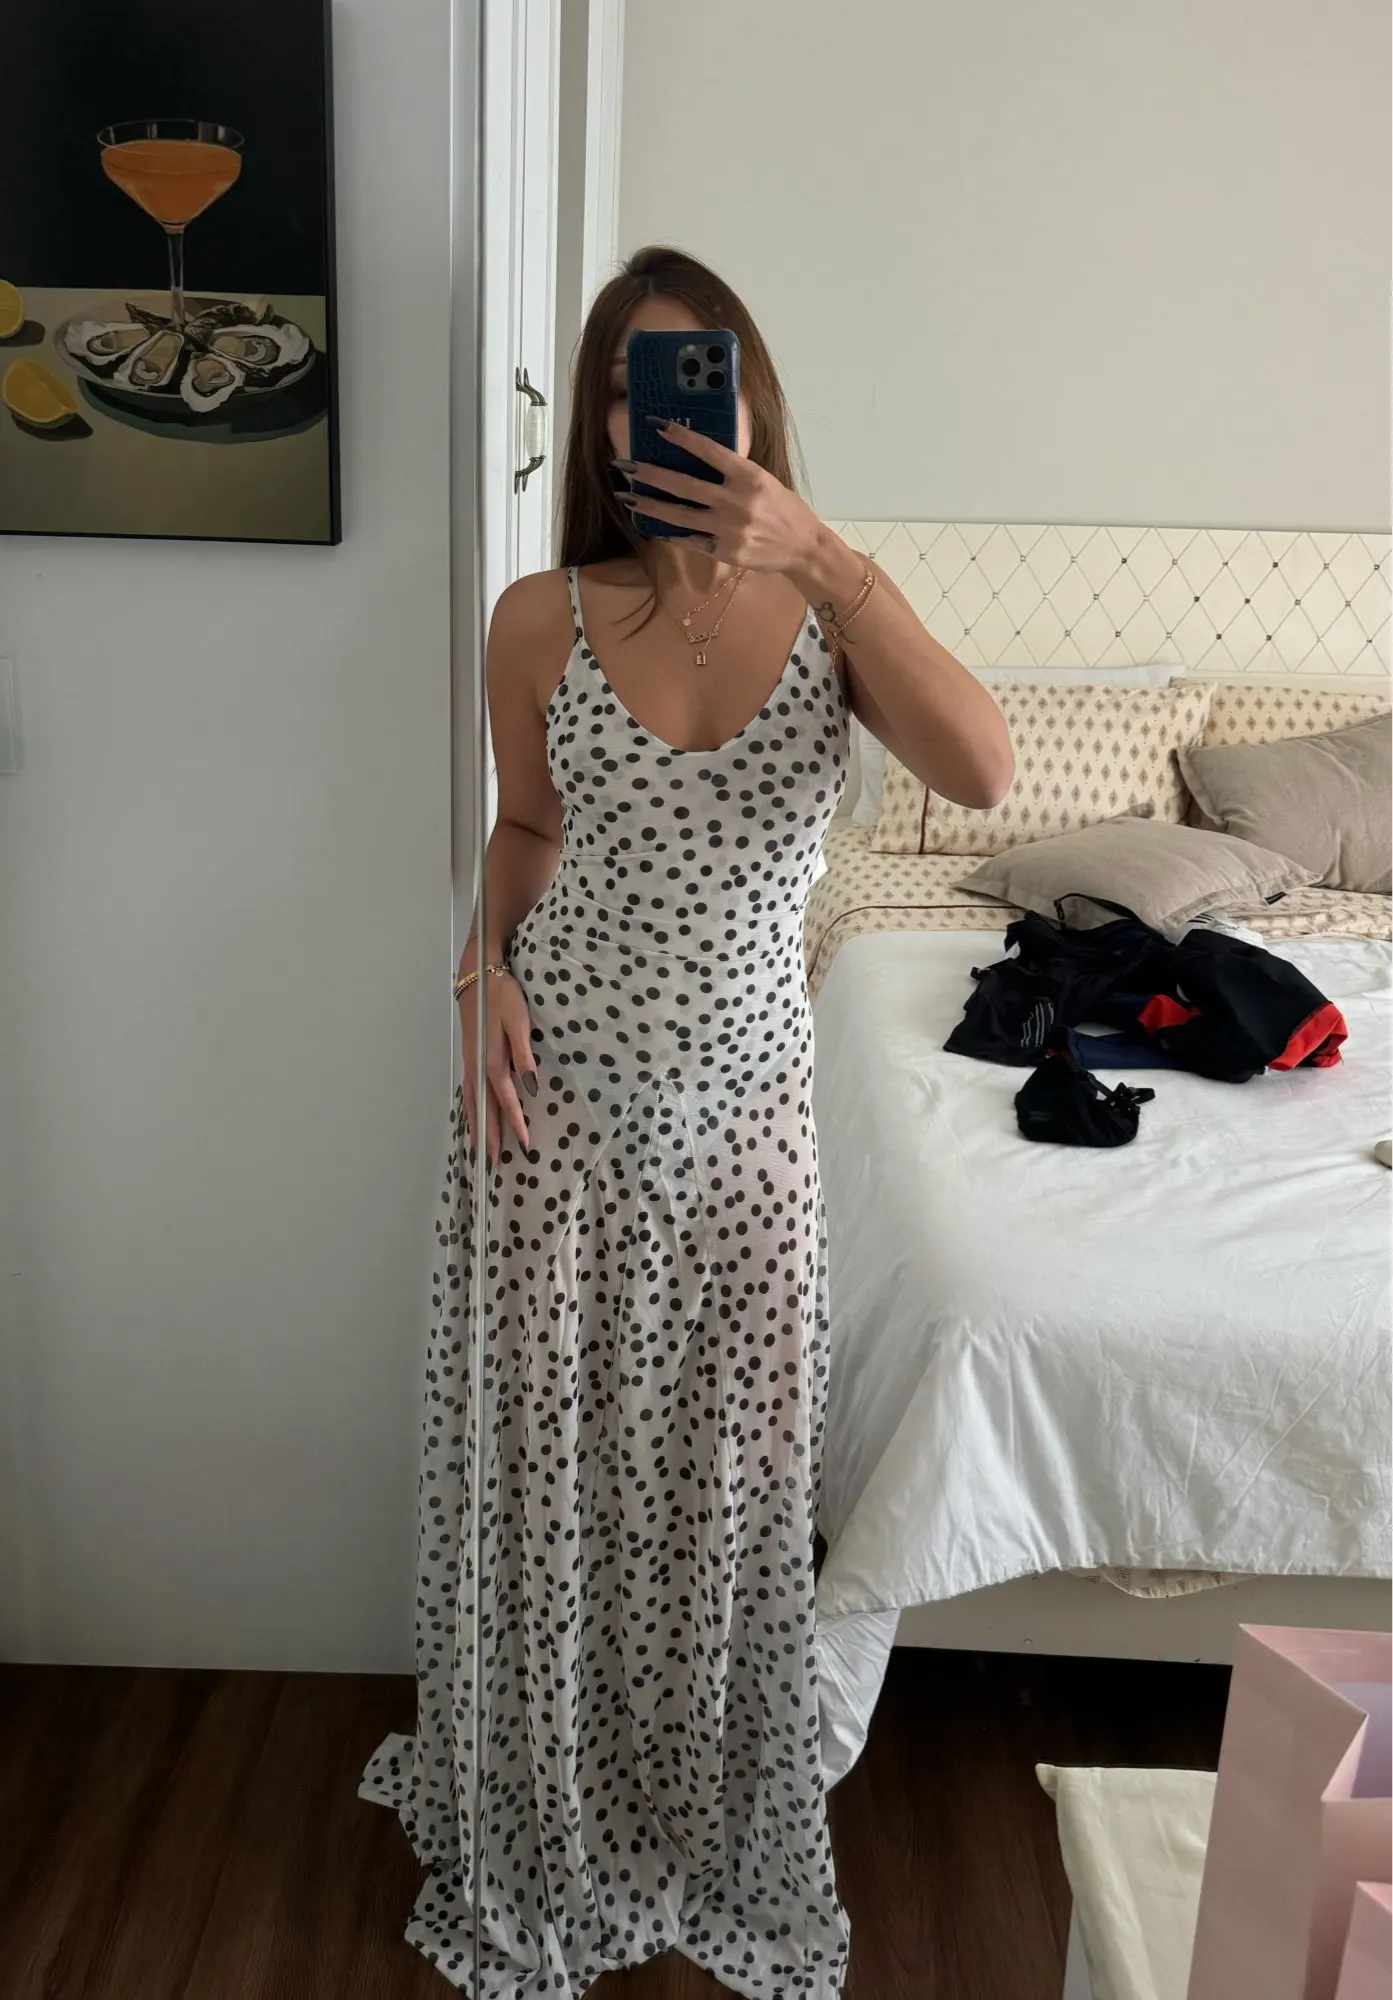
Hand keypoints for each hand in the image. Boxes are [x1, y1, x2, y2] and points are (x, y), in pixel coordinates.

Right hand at [458, 969, 536, 1167]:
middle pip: (484, 1108)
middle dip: (489, 1135)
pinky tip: (473, 1117)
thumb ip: (524, 1054)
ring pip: (473, 1102)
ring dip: (477, 1126)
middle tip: (492, 1163)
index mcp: (492, 1060)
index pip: (505, 1099)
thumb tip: (531, 1086)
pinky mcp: (469, 1057)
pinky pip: (469, 1091)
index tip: (523, 1144)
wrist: (476, 976)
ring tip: (479, 1149)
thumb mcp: (519, 1021)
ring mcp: (470, 1062)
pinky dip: (471, 1109)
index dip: (514, 1123)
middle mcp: (478, 1066)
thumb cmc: (502, 996)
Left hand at [617, 423, 821, 574]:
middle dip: (650, 474)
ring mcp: (729, 529)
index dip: (681, 438)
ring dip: (650, 506)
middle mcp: (736, 501)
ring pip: (680, 516)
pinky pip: (691, 540)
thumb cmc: (782, 509)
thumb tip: (698, 460)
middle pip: (684, 485)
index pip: (709, 451)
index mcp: (749, 476)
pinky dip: (671, 533)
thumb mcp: (763, 481)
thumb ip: (733, 473)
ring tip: (628, 498)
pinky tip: (654, 526)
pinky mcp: (725, 551)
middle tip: (624, 466)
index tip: (657, 426)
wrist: (803, 547)